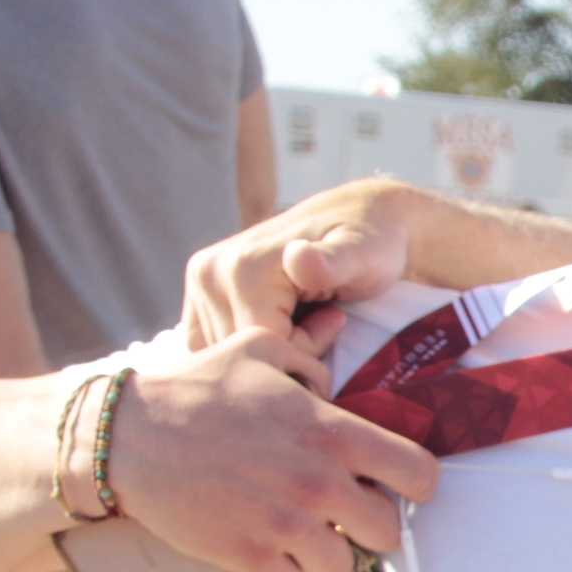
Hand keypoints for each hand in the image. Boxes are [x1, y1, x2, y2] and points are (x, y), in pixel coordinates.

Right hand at [110, 330, 438, 571]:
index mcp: (332, 433)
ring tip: (298, 528)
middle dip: (367, 522)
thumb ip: (307, 353)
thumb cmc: (196, 388)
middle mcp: (318, 483)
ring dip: (324, 551)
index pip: (419, 475)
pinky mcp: (249, 557)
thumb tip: (336, 340)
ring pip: (342, 565)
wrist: (129, 437)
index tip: (393, 483)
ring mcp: (285, 526)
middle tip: (339, 508)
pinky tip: (266, 548)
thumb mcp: (256, 349)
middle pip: (387, 532)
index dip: (414, 483)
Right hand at [180, 179, 425, 351]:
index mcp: (242, 269)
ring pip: (230, 352)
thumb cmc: (371, 246)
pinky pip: (215, 343)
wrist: (360, 218)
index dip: (304, 350)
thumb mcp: (361, 255)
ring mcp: (202, 283)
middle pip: (243, 353)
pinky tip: (283, 322)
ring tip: (306, 317)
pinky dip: (249, 344)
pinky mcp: (201, 292)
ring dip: (270, 349)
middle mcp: (211, 273)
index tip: (334, 320)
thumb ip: (331, 262)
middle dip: (287, 352)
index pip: (263, 348)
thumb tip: (297, 259)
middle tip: (323, 319)